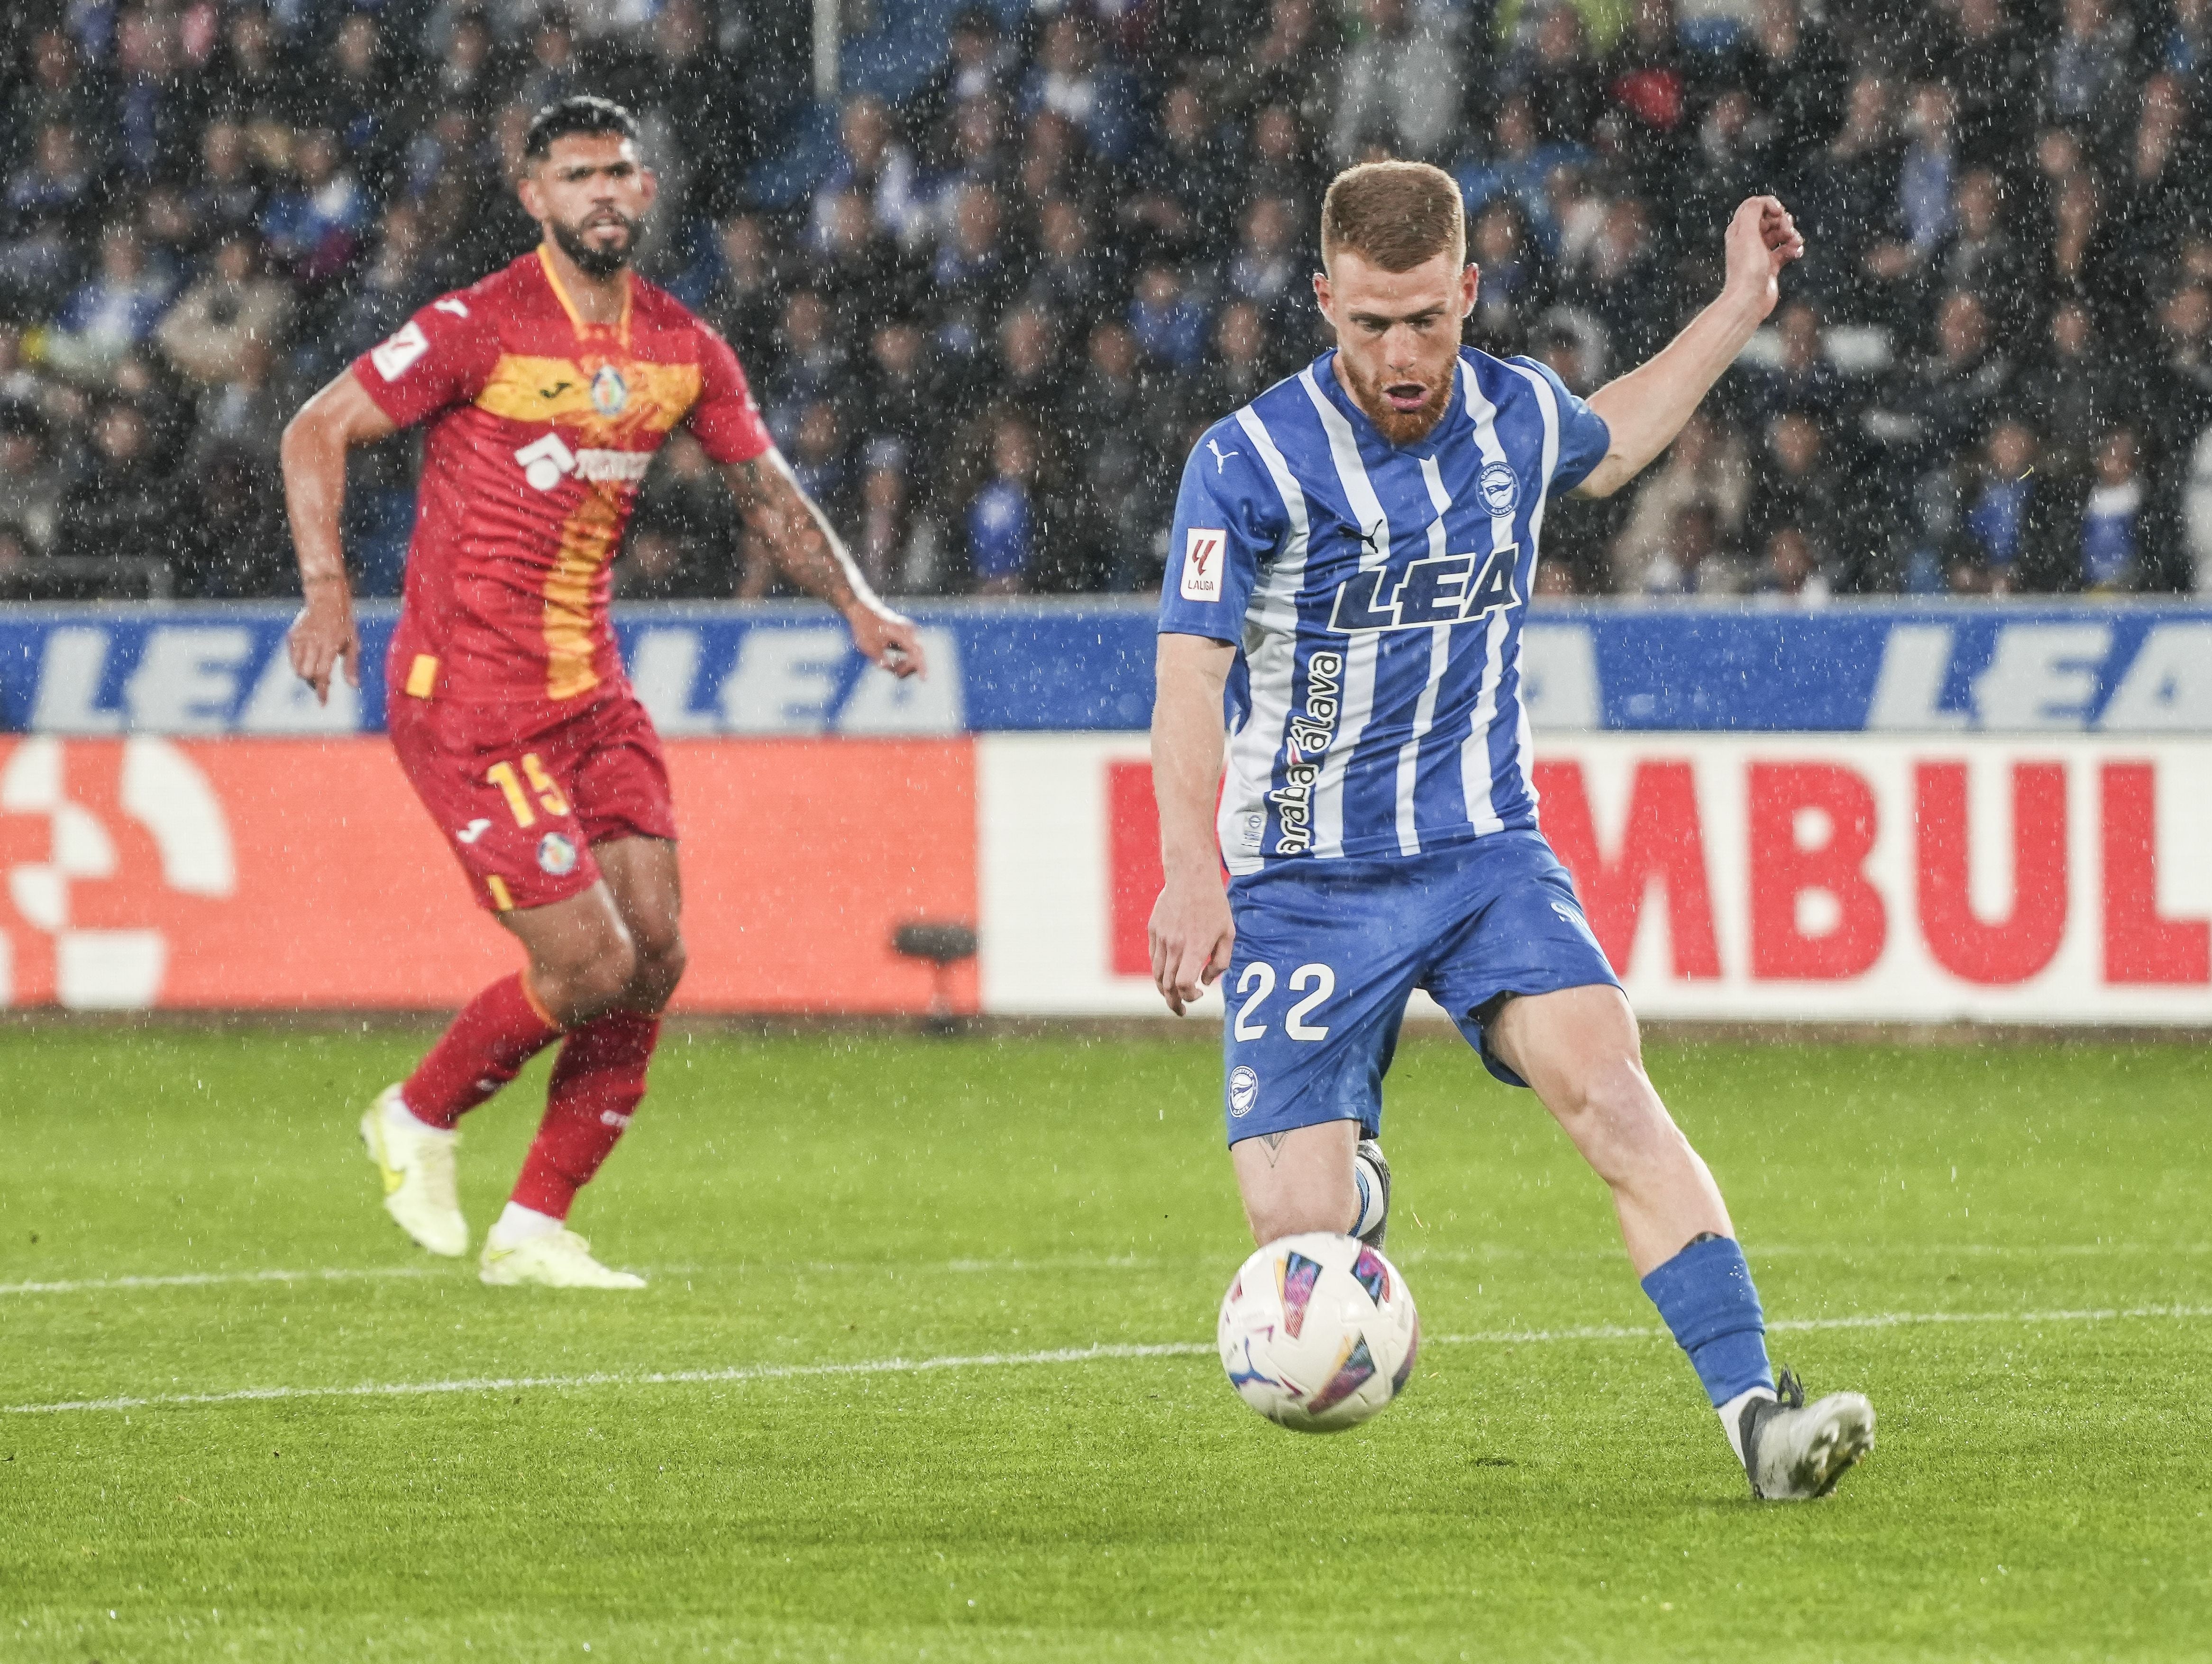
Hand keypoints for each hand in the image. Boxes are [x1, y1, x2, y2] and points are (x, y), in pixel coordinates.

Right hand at [287, 585, 358, 704]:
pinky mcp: (291, 636)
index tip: (323, 703)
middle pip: (305, 674)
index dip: (322, 691)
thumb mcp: (353, 644)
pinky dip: (300, 664)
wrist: (327, 601)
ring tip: (317, 670)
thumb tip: (353, 686)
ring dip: (306, 675)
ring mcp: (299, 639)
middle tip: (324, 680)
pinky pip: (292, 659)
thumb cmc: (344, 624)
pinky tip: (311, 659)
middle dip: (314, 682)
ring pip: (296, 668)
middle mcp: (311, 642)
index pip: (321, 674)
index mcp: (328, 645)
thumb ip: (351, 666)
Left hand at [847, 603, 926, 679]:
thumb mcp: (869, 646)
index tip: (924, 679)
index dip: (921, 667)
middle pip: (916, 656)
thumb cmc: (864, 627)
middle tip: (885, 668)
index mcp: (902, 633)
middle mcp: (909, 632)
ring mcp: (907, 633)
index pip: (916, 652)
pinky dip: (901, 659)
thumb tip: (888, 667)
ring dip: (901, 664)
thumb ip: (881, 659)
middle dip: (905, 667)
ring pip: (912, 655)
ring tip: (883, 663)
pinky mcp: (904, 636)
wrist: (861, 610)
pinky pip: (908, 652)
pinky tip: (889, 660)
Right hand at [1149, 868, 1232, 1016]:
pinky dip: (1159, 970)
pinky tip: (1168, 973)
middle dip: (1173, 1002)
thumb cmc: (1214, 906)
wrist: (1190, 877)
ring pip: (1156, 973)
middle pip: (1166, 985)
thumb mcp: (1228, 934)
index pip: (1182, 984)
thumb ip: (1220, 962)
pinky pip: (1153, 957)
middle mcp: (1174, 946)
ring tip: (1171, 997)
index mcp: (1194, 948)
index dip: (1188, 996)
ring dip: (1163, 990)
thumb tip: (1206, 981)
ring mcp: (1161, 938)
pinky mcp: (1153, 930)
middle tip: (1180, 1010)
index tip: (1198, 993)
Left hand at [1723, 196, 1804, 319]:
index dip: (1770, 204)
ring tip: (1796, 243)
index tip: (1779, 212)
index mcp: (1739, 230)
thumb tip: (1762, 201)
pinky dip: (1794, 249)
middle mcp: (1748, 240)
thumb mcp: (1747, 234)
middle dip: (1784, 220)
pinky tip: (1797, 253)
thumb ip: (1753, 211)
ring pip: (1781, 234)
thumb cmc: (1747, 268)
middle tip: (1788, 230)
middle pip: (1770, 218)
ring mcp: (1760, 253)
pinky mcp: (1771, 266)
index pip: (1755, 205)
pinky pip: (1786, 250)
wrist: (1749, 300)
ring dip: (1792, 234)